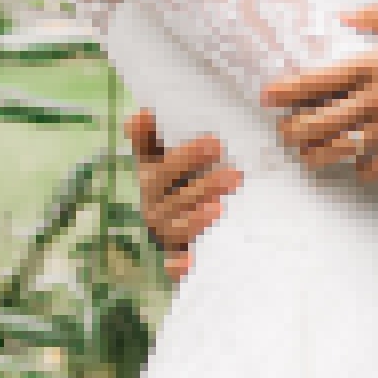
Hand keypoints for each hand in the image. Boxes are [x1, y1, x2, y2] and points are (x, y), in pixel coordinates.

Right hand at [125, 107, 238, 273]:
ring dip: (198, 219)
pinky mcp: (176, 260)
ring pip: (178, 228)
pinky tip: (191, 261)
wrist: (182, 231)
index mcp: (152, 181)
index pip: (164, 168)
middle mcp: (155, 209)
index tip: (216, 142)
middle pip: (176, 199)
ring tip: (224, 209)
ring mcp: (166, 235)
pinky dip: (178, 265)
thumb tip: (141, 112)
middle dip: (205, 186)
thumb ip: (152, 138)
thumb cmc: (177, 185)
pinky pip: (174, 265)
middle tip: (236, 174)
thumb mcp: (163, 160)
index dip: (187, 156)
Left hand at [264, 1, 377, 178]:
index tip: (268, 98)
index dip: (286, 91)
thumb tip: (342, 16)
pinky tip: (356, 165)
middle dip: (293, 130)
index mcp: (373, 64)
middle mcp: (376, 98)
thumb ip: (375, 16)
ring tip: (307, 153)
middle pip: (318, 122)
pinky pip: (375, 167)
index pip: (317, 81)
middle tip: (285, 130)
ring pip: (340, 149)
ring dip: (317, 154)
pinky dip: (361, 170)